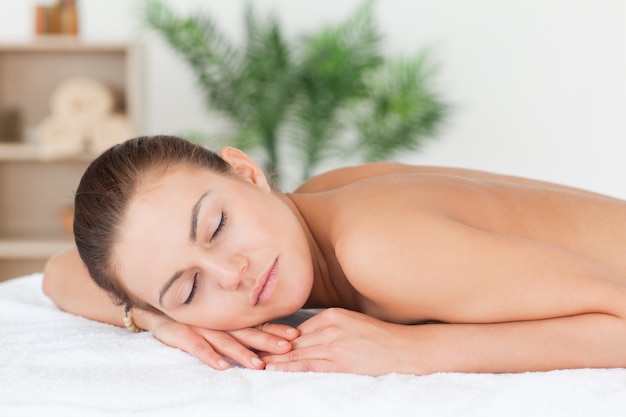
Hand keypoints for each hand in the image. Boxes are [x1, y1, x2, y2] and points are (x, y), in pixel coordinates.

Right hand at [139, 313, 298, 369]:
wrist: (155, 306)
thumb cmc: (191, 313)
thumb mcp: (216, 316)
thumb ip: (238, 321)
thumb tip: (269, 328)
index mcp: (228, 317)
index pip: (256, 324)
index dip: (274, 329)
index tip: (294, 335)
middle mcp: (217, 321)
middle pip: (245, 332)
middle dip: (267, 341)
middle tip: (286, 348)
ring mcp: (199, 326)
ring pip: (224, 341)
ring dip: (242, 353)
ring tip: (258, 365)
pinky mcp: (180, 332)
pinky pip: (196, 346)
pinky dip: (209, 356)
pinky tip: (223, 366)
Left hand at [261, 308, 410, 374]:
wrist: (405, 349)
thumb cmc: (381, 337)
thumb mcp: (352, 322)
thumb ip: (329, 327)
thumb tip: (304, 338)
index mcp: (333, 315)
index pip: (297, 328)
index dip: (276, 337)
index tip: (257, 340)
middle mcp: (330, 326)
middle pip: (292, 339)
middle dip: (268, 346)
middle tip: (246, 349)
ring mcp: (334, 344)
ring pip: (296, 352)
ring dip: (272, 358)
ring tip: (252, 362)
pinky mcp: (340, 361)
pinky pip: (307, 365)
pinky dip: (288, 367)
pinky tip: (273, 370)